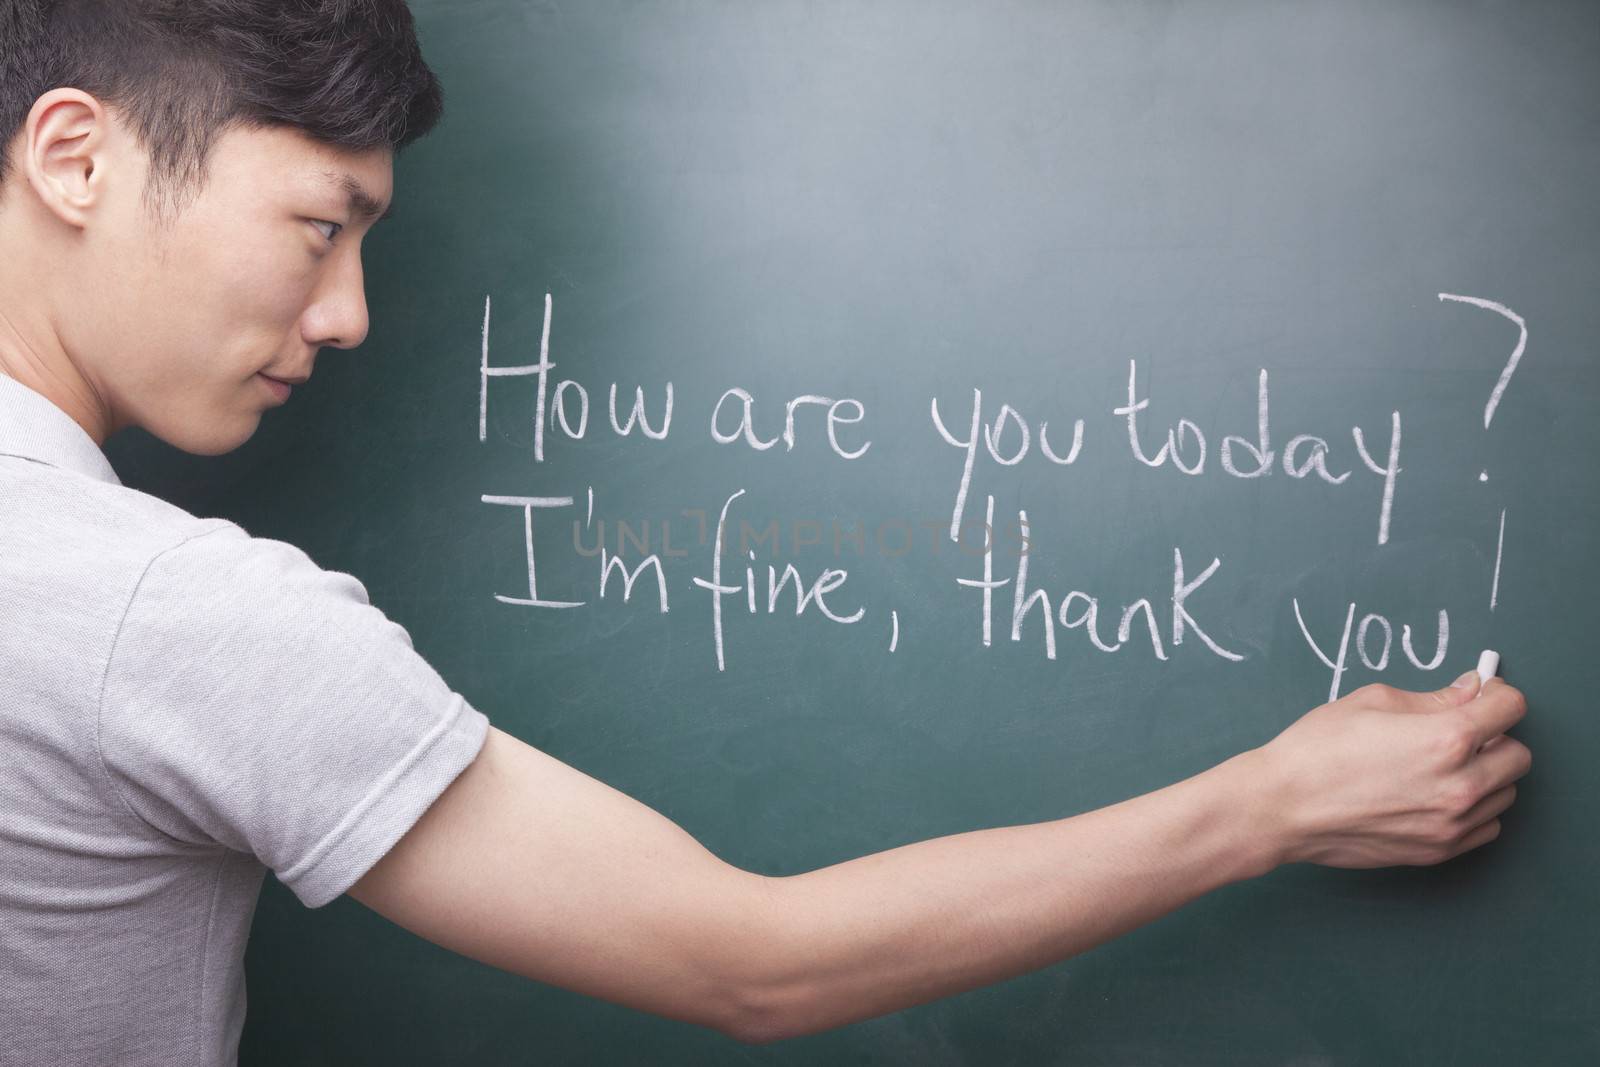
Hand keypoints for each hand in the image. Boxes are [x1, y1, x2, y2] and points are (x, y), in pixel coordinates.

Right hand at [1253, 673, 1530, 868]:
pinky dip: (1474, 809)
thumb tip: (1470, 692)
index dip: (1496, 695)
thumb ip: (1433, 699)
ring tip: (1442, 767)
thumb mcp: (1372, 702)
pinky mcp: (1440, 851)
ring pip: (1506, 793)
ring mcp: (1452, 823)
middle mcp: (1461, 785)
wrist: (1283, 806)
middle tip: (1458, 731)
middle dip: (1495, 736)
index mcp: (1447, 738)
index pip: (1511, 708)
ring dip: (1486, 774)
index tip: (1481, 696)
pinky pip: (1487, 827)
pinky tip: (1437, 795)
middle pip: (1518, 754)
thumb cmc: (1317, 749)